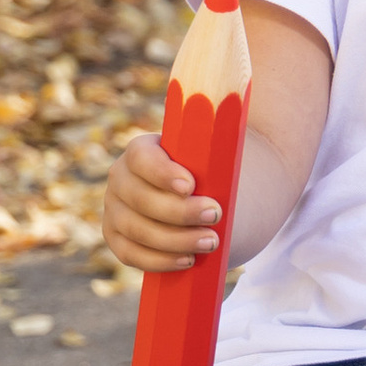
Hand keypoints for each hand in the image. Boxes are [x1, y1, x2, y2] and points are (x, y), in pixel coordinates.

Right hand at [100, 133, 222, 274]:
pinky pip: (130, 254)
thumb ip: (226, 137)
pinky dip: (160, 260)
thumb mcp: (219, 148)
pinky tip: (187, 260)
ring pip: (137, 230)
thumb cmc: (211, 168)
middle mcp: (121, 179)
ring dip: (175, 239)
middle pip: (141, 199)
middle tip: (215, 215)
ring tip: (210, 242)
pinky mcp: (116, 239)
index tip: (191, 186)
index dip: (162, 173)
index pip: (141, 157)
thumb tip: (250, 106)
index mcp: (141, 151)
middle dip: (180, 212)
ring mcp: (114, 210)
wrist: (201, 198)